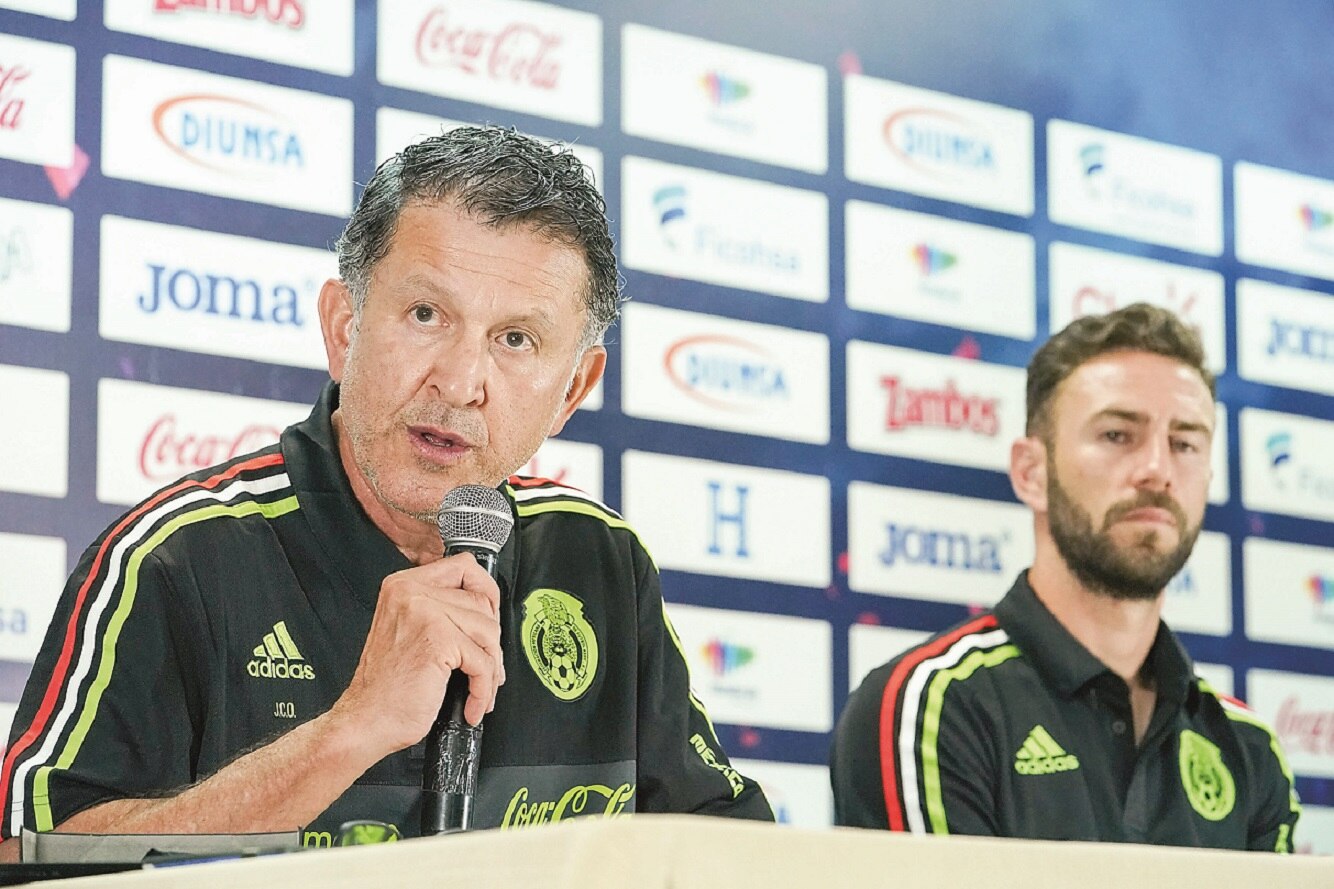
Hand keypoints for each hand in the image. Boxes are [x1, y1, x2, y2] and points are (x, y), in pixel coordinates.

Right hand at [332, 553, 503, 755]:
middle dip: (492, 640)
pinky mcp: (437, 641)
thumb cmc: (387, 687)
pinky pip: (483, 661)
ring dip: (492, 667)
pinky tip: (473, 703)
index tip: (490, 618)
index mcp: (404, 585)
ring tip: (480, 687)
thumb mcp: (408, 630)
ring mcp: (424, 613)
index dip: (486, 593)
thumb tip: (485, 611)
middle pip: (482, 601)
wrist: (365, 719)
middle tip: (487, 665)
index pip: (464, 566)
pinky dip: (484, 688)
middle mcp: (411, 592)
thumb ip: (439, 610)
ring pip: (489, 630)